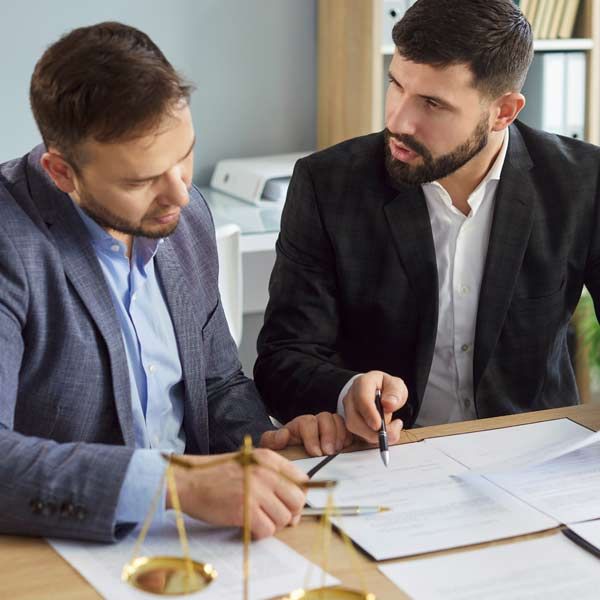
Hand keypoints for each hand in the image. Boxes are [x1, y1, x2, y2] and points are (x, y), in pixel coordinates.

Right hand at [168, 449, 307, 538]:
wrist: (189, 481)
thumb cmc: (217, 474)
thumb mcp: (250, 463)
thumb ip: (273, 476)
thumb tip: (295, 503)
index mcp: (268, 459)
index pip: (302, 480)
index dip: (298, 496)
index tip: (289, 504)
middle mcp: (266, 472)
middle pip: (297, 501)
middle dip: (290, 513)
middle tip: (276, 516)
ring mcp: (255, 491)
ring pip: (284, 518)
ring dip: (273, 524)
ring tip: (258, 519)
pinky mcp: (244, 510)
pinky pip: (268, 530)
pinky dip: (261, 533)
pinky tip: (250, 525)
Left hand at [260, 413, 352, 456]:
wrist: (294, 459)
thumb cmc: (285, 452)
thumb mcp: (273, 446)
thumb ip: (271, 439)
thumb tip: (283, 435)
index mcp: (299, 425)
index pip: (307, 422)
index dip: (312, 436)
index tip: (315, 453)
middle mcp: (315, 423)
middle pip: (325, 418)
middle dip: (328, 435)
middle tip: (329, 452)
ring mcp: (328, 428)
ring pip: (338, 421)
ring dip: (340, 435)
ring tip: (337, 451)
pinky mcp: (339, 435)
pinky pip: (349, 428)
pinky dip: (349, 437)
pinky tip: (346, 448)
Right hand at [342, 371, 407, 443]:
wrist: (378, 392)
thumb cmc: (386, 388)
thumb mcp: (396, 385)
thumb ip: (395, 393)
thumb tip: (389, 404)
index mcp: (362, 383)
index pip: (362, 398)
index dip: (369, 413)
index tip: (379, 425)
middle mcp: (351, 397)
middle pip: (354, 418)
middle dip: (371, 432)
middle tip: (391, 434)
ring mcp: (348, 410)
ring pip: (354, 428)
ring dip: (373, 436)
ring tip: (391, 432)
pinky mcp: (350, 422)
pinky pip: (356, 434)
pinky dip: (371, 438)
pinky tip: (382, 436)